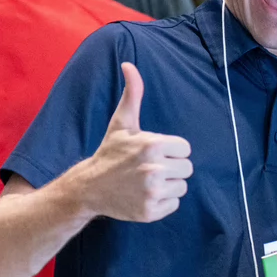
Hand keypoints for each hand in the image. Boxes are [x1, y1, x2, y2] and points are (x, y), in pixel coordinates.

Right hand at [77, 62, 192, 222]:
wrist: (89, 188)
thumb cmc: (111, 153)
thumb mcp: (122, 123)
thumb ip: (133, 94)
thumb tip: (129, 64)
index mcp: (153, 145)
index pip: (185, 149)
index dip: (172, 150)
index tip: (154, 153)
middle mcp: (154, 169)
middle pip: (187, 168)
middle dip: (172, 167)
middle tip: (149, 168)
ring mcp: (152, 192)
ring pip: (182, 187)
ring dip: (169, 185)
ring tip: (147, 181)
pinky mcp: (150, 212)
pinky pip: (174, 205)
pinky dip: (163, 202)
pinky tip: (145, 195)